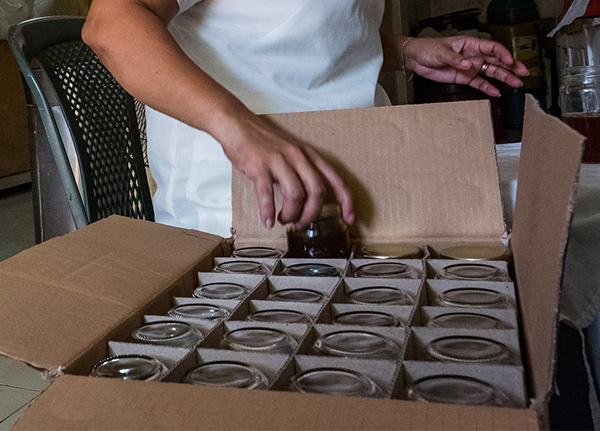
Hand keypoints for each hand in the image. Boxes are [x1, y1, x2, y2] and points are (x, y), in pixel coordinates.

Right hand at [214, 111, 353, 230]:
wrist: (238, 125)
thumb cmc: (264, 142)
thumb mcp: (292, 153)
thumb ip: (303, 173)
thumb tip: (309, 201)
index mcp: (309, 155)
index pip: (335, 180)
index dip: (346, 201)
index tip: (349, 217)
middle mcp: (298, 156)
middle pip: (317, 191)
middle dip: (311, 214)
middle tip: (300, 223)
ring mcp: (279, 160)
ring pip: (295, 195)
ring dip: (291, 214)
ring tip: (283, 220)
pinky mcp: (259, 166)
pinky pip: (267, 194)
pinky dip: (267, 211)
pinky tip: (267, 220)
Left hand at [403, 36, 529, 96]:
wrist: (417, 59)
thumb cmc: (428, 49)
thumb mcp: (441, 51)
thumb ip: (454, 59)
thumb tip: (467, 64)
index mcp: (471, 44)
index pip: (492, 48)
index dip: (502, 54)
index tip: (509, 61)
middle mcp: (474, 55)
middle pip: (496, 61)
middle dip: (510, 67)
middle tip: (522, 73)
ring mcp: (470, 67)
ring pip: (491, 72)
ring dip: (504, 78)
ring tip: (515, 83)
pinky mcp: (464, 78)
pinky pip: (479, 83)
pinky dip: (488, 88)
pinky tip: (497, 92)